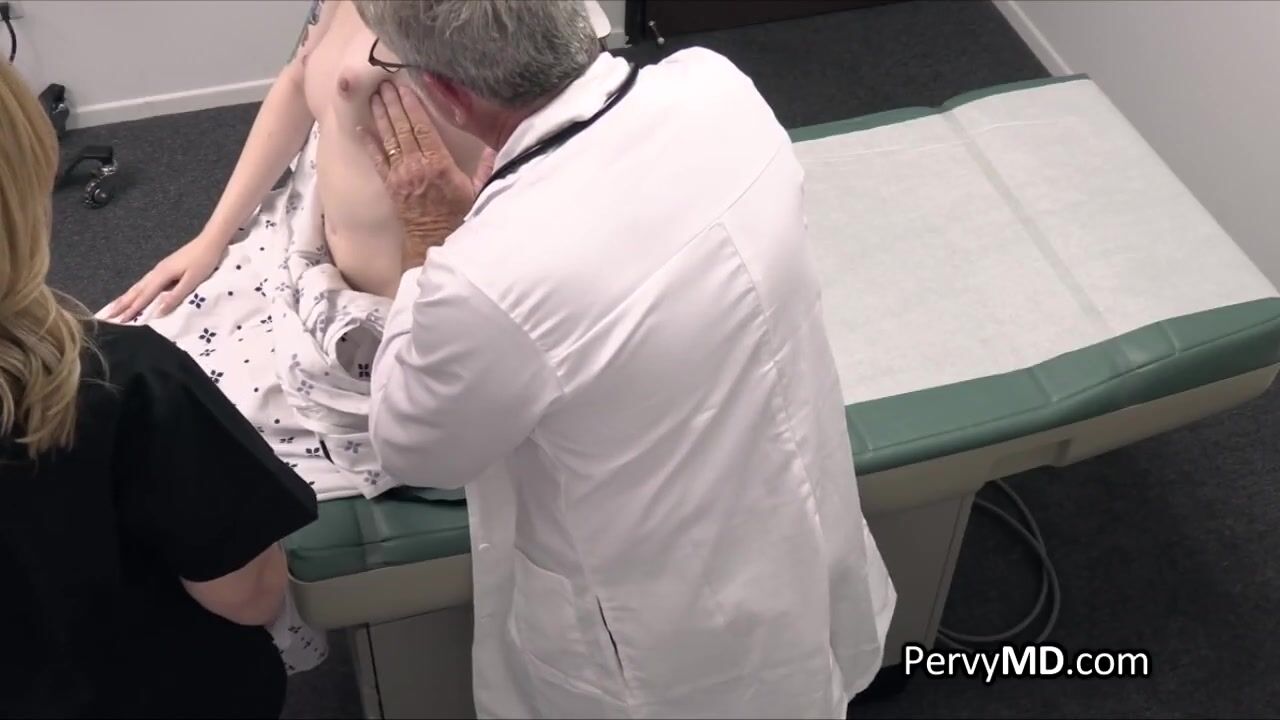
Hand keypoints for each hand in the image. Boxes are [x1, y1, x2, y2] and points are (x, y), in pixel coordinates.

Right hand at [105, 231, 225, 321]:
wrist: (210, 241)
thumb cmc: (204, 261)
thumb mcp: (192, 280)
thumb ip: (175, 296)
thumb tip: (159, 312)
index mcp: (162, 275)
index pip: (143, 297)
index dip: (131, 310)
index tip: (118, 321)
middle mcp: (156, 272)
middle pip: (135, 291)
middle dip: (120, 304)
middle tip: (106, 316)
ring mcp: (159, 269)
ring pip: (138, 286)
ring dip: (125, 298)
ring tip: (113, 307)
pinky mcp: (164, 268)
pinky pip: (145, 283)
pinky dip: (135, 291)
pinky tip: (133, 295)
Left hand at [359, 83, 485, 270]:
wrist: (434, 241)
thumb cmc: (458, 216)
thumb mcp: (478, 191)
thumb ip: (485, 167)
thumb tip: (494, 147)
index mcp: (439, 164)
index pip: (423, 128)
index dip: (412, 106)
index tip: (405, 88)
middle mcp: (417, 166)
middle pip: (403, 128)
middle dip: (393, 104)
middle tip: (385, 84)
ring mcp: (401, 175)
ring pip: (389, 139)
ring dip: (381, 116)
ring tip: (375, 96)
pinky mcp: (390, 185)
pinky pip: (376, 160)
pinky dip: (368, 142)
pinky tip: (361, 127)